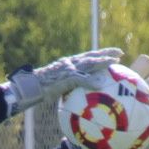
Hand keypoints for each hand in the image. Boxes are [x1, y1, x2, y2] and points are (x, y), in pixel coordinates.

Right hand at [4, 47, 122, 113]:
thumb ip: (71, 89)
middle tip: (120, 52)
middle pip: (91, 55)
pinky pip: (81, 78)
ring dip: (102, 62)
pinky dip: (91, 80)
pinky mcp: (64, 77)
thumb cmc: (41, 91)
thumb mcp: (58, 89)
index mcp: (69, 64)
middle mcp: (70, 63)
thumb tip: (80, 96)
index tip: (113, 54)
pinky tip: (101, 84)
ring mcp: (67, 69)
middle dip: (105, 52)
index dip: (100, 54)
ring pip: (88, 63)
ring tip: (116, 61)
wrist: (28, 88)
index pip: (87, 57)